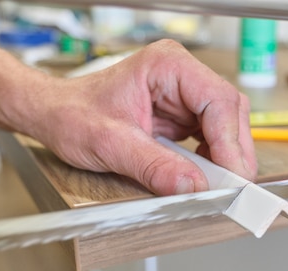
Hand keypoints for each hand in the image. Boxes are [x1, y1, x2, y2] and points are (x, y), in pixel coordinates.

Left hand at [25, 39, 257, 195]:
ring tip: (220, 186)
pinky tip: (207, 176)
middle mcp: (181, 75)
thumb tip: (193, 186)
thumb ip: (153, 166)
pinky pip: (211, 136)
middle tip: (232, 188)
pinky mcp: (181, 114)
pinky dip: (214, 159)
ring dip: (227, 157)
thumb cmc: (72, 113)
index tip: (232, 176)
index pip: (217, 101)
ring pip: (226, 125)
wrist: (53, 114)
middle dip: (234, 152)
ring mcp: (183, 94)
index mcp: (167, 65)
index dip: (230, 142)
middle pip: (229, 112)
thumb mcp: (110, 143)